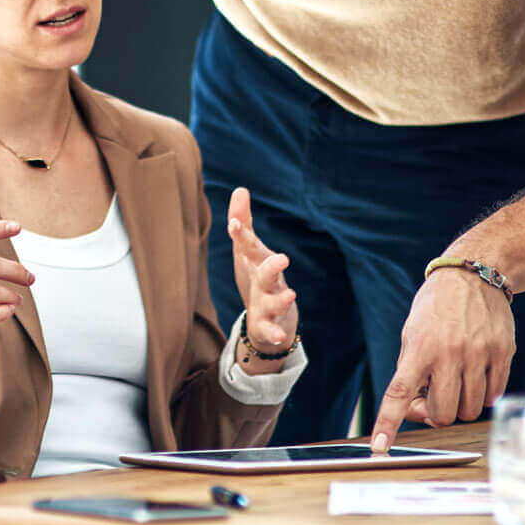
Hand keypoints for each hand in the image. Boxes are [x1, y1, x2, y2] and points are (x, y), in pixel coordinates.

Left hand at [227, 187, 296, 371]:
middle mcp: (268, 281)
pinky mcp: (269, 325)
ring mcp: (270, 303)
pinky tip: (277, 336)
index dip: (242, 235)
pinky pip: (271, 330)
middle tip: (282, 258)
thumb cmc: (258, 278)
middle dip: (273, 265)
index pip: (250, 246)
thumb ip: (244, 223)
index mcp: (259, 262)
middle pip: (269, 273)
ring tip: (290, 294)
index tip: (234, 224)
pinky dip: (274, 333)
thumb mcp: (247, 252)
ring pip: (275, 300)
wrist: (274, 319)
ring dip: (282, 298)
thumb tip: (240, 189)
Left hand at [369, 267, 513, 451]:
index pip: (399, 392)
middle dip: (437, 413)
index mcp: (420, 348)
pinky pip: (494, 396)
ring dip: (461, 404)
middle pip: (443, 413)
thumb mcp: (411, 333)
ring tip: (456, 380)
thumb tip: (419, 411)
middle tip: (434, 396)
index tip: (380, 448)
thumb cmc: (436, 308)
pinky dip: (483, 394)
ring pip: (470, 410)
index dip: (389, 423)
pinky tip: (476, 375)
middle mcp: (450, 353)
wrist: (474, 275)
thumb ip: (411, 372)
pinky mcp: (503, 354)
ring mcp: (479, 354)